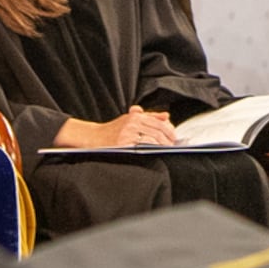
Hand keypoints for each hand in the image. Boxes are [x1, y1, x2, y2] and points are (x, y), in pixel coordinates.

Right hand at [54, 107, 178, 148]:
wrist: (94, 138)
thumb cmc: (113, 130)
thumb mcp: (130, 119)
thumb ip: (149, 116)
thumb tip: (166, 116)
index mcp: (135, 116)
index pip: (158, 122)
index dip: (169, 129)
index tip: (174, 137)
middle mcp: (132, 123)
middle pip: (157, 130)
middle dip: (167, 138)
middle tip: (172, 145)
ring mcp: (128, 133)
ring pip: (151, 138)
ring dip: (161, 145)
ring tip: (165, 149)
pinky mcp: (123, 144)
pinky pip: (142, 146)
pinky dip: (150, 149)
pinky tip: (154, 151)